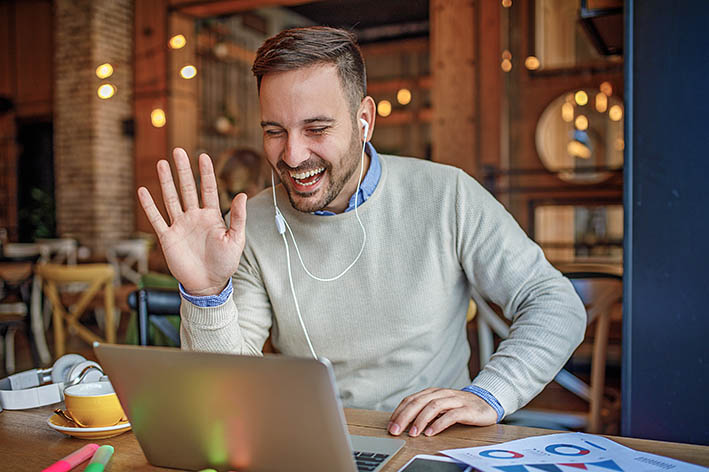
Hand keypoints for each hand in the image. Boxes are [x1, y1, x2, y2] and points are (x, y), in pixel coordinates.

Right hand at [137, 148, 246, 295]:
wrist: (208, 285)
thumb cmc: (225, 263)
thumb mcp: (236, 240)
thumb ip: (239, 218)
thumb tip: (243, 195)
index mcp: (212, 216)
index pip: (208, 189)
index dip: (206, 173)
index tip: (203, 155)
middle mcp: (195, 217)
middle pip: (187, 189)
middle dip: (183, 170)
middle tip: (178, 151)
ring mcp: (180, 226)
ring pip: (171, 199)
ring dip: (166, 182)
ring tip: (161, 164)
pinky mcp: (168, 238)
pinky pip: (157, 219)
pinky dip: (149, 206)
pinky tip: (143, 191)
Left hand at [388, 388, 496, 436]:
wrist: (487, 403)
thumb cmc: (460, 406)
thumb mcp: (440, 407)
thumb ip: (425, 411)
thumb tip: (404, 422)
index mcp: (433, 392)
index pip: (411, 399)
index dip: (399, 411)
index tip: (391, 425)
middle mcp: (442, 394)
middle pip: (419, 402)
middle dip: (405, 416)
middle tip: (396, 430)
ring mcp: (455, 400)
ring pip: (433, 406)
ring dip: (421, 420)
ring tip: (413, 433)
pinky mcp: (467, 409)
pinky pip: (451, 415)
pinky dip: (439, 423)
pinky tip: (431, 432)